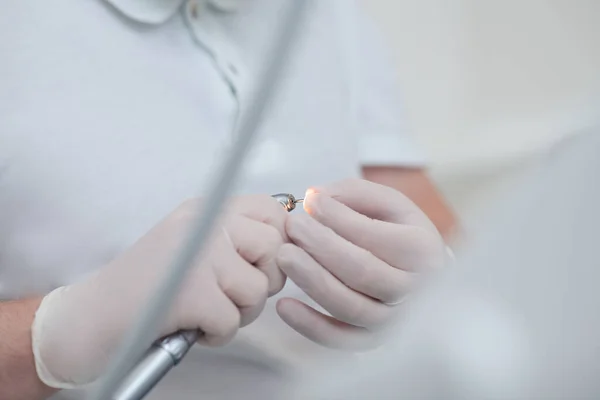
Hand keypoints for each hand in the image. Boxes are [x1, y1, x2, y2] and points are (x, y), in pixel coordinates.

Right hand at [31, 195, 287, 388]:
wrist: (90, 316)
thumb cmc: (145, 286)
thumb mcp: (190, 242)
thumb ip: (234, 237)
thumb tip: (289, 246)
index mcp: (206, 209)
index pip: (272, 210)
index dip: (278, 242)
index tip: (259, 263)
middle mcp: (204, 223)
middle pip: (275, 248)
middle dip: (264, 281)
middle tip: (234, 294)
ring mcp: (197, 254)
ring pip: (258, 288)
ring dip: (240, 312)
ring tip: (208, 313)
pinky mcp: (190, 292)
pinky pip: (233, 320)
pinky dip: (218, 334)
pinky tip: (194, 328)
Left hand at [276, 179, 445, 349]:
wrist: (419, 274)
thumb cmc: (397, 232)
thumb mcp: (388, 204)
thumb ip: (354, 193)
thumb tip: (314, 197)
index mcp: (423, 250)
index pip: (377, 236)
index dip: (339, 218)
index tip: (309, 203)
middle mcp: (414, 289)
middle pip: (363, 272)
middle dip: (322, 247)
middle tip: (292, 227)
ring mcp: (395, 319)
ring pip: (350, 307)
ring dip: (313, 281)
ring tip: (284, 256)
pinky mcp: (374, 340)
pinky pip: (341, 340)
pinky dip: (311, 326)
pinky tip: (284, 305)